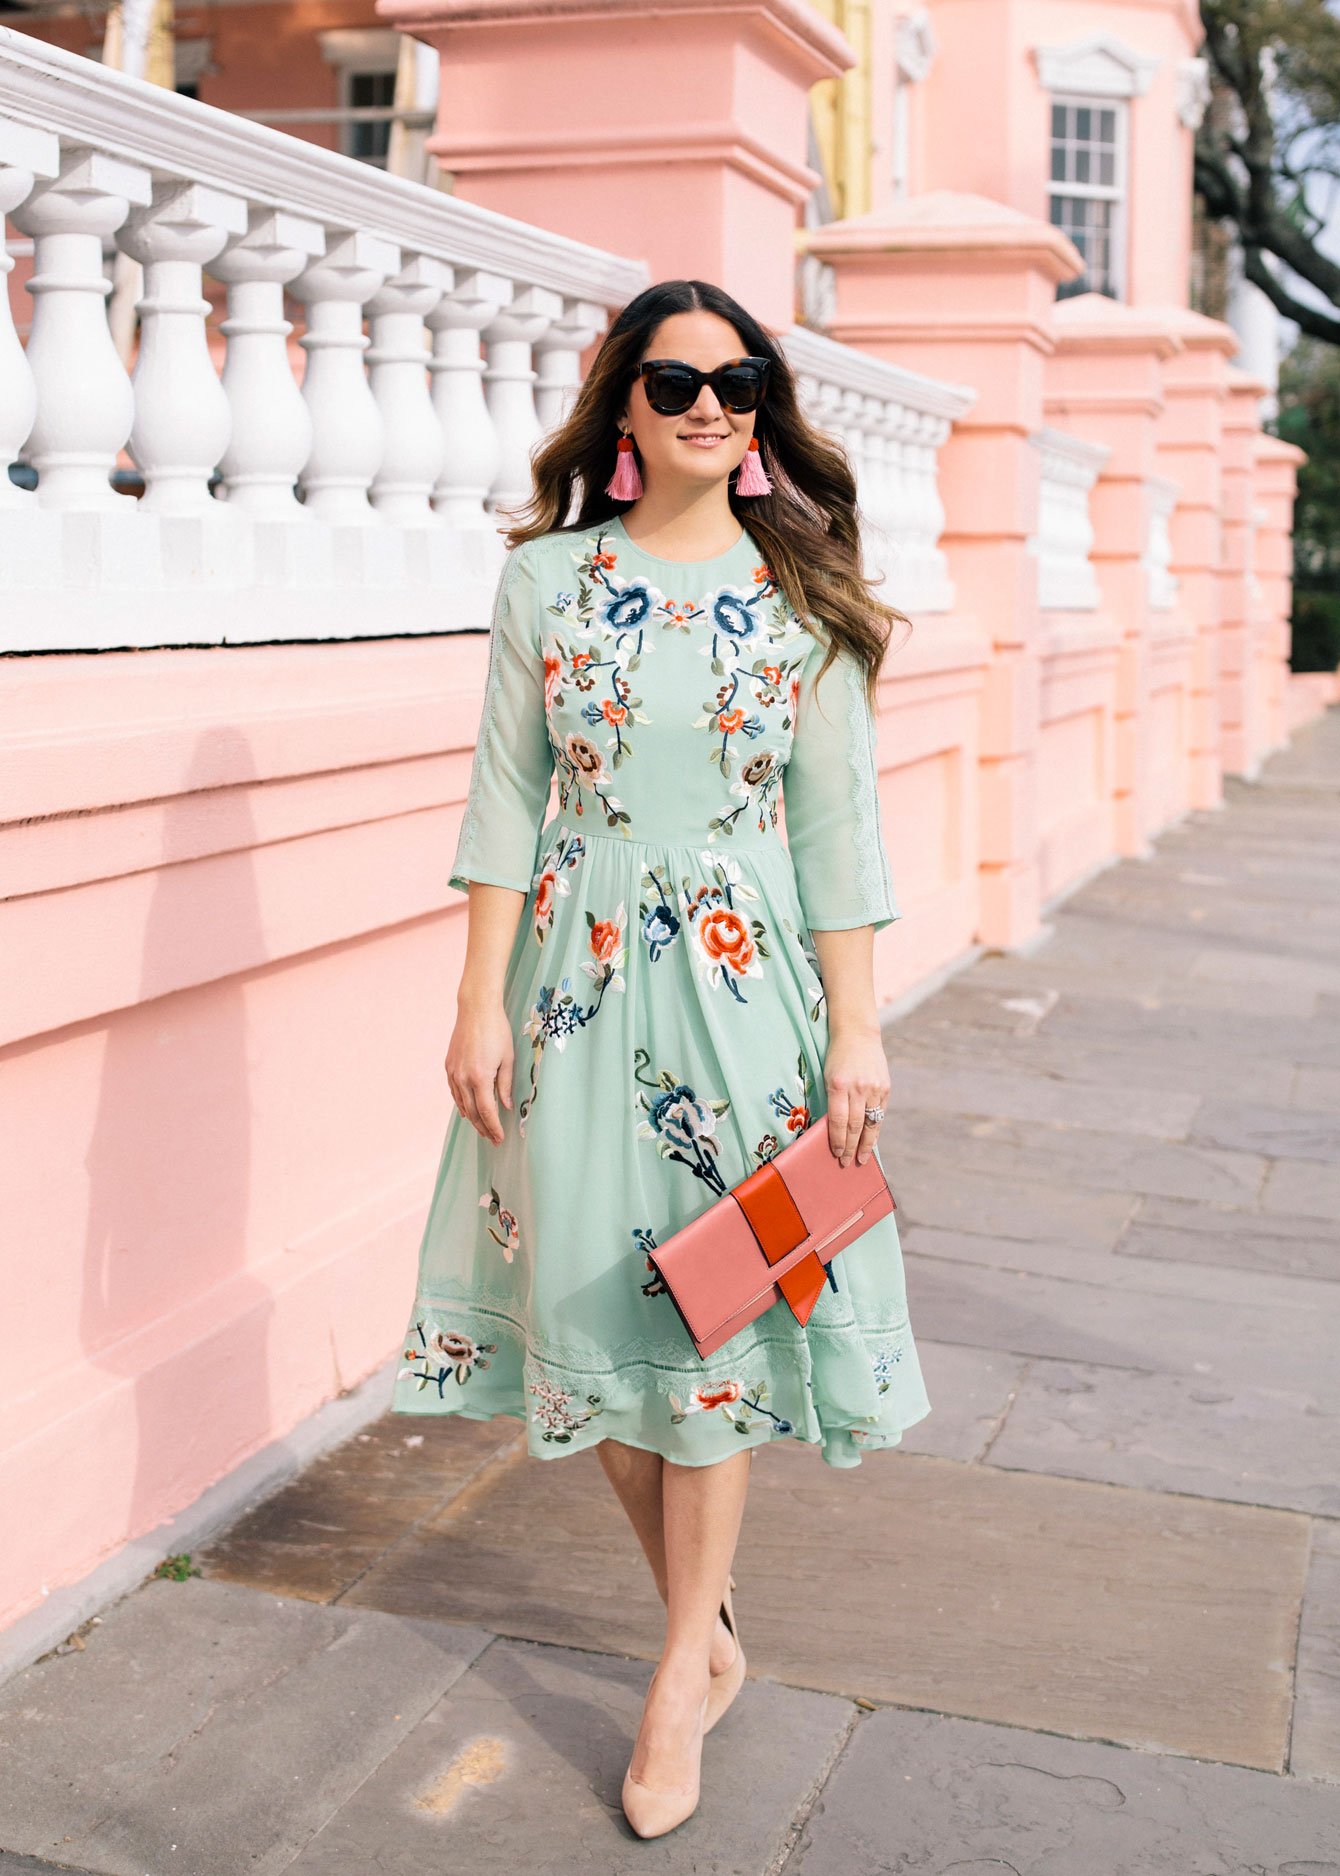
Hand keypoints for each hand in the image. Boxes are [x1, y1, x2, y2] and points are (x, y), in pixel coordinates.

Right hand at [445, 999, 513, 1145]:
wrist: (476, 1010)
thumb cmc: (497, 1031)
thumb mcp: (508, 1058)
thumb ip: (506, 1085)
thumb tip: (506, 1106)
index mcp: (480, 1077)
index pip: (487, 1111)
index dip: (494, 1127)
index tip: (500, 1138)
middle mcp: (463, 1078)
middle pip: (473, 1112)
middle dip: (483, 1128)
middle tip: (492, 1139)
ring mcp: (453, 1072)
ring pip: (461, 1104)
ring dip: (472, 1119)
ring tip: (482, 1129)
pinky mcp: (449, 1066)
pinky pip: (454, 1092)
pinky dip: (461, 1104)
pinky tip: (466, 1111)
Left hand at [823, 1026, 888, 1168]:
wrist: (857, 1035)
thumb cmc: (837, 1058)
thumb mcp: (828, 1077)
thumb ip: (833, 1102)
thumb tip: (836, 1131)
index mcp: (838, 1085)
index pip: (838, 1121)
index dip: (837, 1141)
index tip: (836, 1154)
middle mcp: (858, 1088)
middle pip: (854, 1126)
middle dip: (849, 1147)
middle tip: (846, 1163)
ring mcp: (874, 1088)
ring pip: (869, 1124)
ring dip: (865, 1144)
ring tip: (861, 1159)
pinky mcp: (885, 1087)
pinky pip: (880, 1114)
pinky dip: (875, 1130)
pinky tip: (871, 1141)